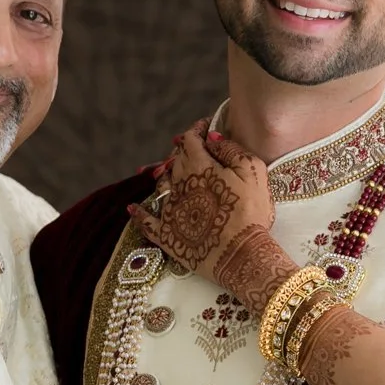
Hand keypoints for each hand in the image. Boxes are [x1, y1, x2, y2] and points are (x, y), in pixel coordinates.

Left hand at [129, 129, 292, 311]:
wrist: (241, 255)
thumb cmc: (251, 212)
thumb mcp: (252, 172)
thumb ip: (231, 149)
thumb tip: (212, 137)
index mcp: (199, 166)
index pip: (191, 139)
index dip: (197, 130)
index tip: (204, 128)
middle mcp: (179, 184)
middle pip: (175, 160)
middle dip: (184, 151)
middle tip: (194, 151)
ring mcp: (170, 209)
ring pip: (161, 184)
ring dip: (166, 175)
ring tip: (172, 172)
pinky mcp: (166, 234)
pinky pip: (146, 221)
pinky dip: (139, 213)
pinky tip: (132, 208)